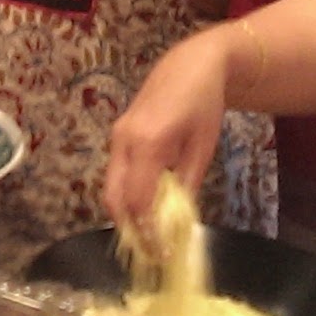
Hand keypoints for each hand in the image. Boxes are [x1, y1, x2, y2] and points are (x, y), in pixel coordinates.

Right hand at [102, 31, 234, 232]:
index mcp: (148, 143)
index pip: (137, 200)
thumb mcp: (203, 148)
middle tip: (150, 250)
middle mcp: (124, 140)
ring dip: (126, 214)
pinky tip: (147, 206)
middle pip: (114, 198)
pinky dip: (127, 195)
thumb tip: (179, 220)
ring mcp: (117, 136)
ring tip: (150, 233)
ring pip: (111, 188)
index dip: (146, 230)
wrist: (191, 64)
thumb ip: (188, 184)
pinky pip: (116, 174)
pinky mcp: (117, 135)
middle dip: (129, 228)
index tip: (160, 252)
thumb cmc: (204, 104)